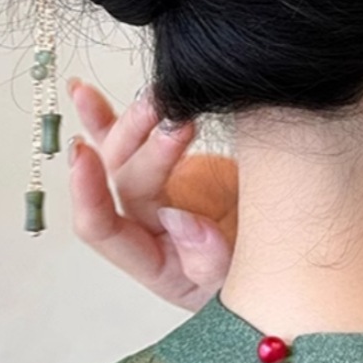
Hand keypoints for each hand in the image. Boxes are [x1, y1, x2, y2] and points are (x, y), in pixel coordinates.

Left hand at [65, 78, 236, 311]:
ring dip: (131, 121)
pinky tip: (80, 90)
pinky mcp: (159, 162)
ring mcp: (149, 189)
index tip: (86, 157)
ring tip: (156, 98)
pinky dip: (101, 113)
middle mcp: (143, 224)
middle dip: (147, 148)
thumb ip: (211, 259)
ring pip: (122, 151)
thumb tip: (177, 221)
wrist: (282, 239)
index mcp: (155, 261)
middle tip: (179, 122)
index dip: (88, 194)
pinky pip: (122, 136)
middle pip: (123, 180)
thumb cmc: (259, 266)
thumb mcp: (245, 272)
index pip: (103, 230)